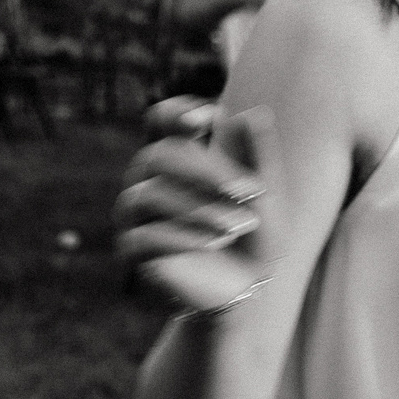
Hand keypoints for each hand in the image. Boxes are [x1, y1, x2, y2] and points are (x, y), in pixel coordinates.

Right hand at [113, 97, 282, 319]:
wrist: (245, 286)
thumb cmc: (253, 231)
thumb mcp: (265, 193)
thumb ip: (259, 155)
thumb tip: (253, 113)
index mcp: (179, 156)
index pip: (161, 120)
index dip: (177, 113)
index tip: (209, 119)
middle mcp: (150, 178)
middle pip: (160, 155)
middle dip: (208, 170)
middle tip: (251, 191)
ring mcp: (137, 214)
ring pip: (151, 196)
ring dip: (200, 208)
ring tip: (239, 226)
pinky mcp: (133, 249)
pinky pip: (144, 236)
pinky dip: (182, 237)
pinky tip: (216, 242)